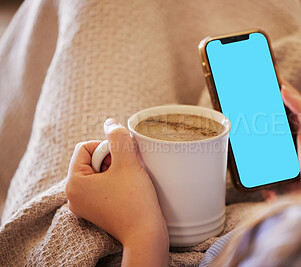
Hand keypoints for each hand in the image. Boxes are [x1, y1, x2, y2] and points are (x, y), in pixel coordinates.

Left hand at [65, 119, 168, 265]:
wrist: (146, 234)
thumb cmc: (135, 201)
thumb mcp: (127, 163)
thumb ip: (118, 138)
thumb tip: (110, 122)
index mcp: (74, 183)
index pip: (84, 147)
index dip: (106, 147)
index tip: (122, 159)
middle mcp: (74, 195)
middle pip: (90, 159)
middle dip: (111, 159)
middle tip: (127, 170)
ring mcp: (85, 204)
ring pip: (98, 171)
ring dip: (116, 169)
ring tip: (129, 179)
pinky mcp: (96, 210)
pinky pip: (102, 185)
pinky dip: (116, 181)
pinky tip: (128, 187)